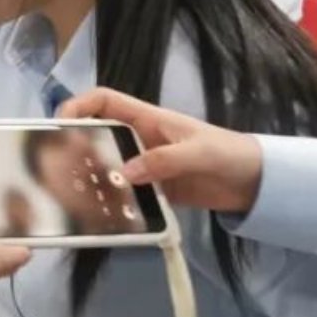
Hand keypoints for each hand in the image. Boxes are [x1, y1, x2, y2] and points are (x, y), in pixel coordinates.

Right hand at [58, 88, 264, 213]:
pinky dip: (112, 201)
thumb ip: (164, 160)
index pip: (104, 101)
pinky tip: (103, 215)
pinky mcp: (152, 190)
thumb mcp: (199, 153)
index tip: (60, 125)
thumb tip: (124, 174)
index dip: (79, 106)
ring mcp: (144, 166)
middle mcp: (139, 140)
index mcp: (148, 119)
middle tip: (60, 170)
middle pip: (97, 135)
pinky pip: (124, 193)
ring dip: (92, 179)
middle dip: (75, 148)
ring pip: (107, 167)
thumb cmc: (229, 154)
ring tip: (75, 196)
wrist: (256, 182)